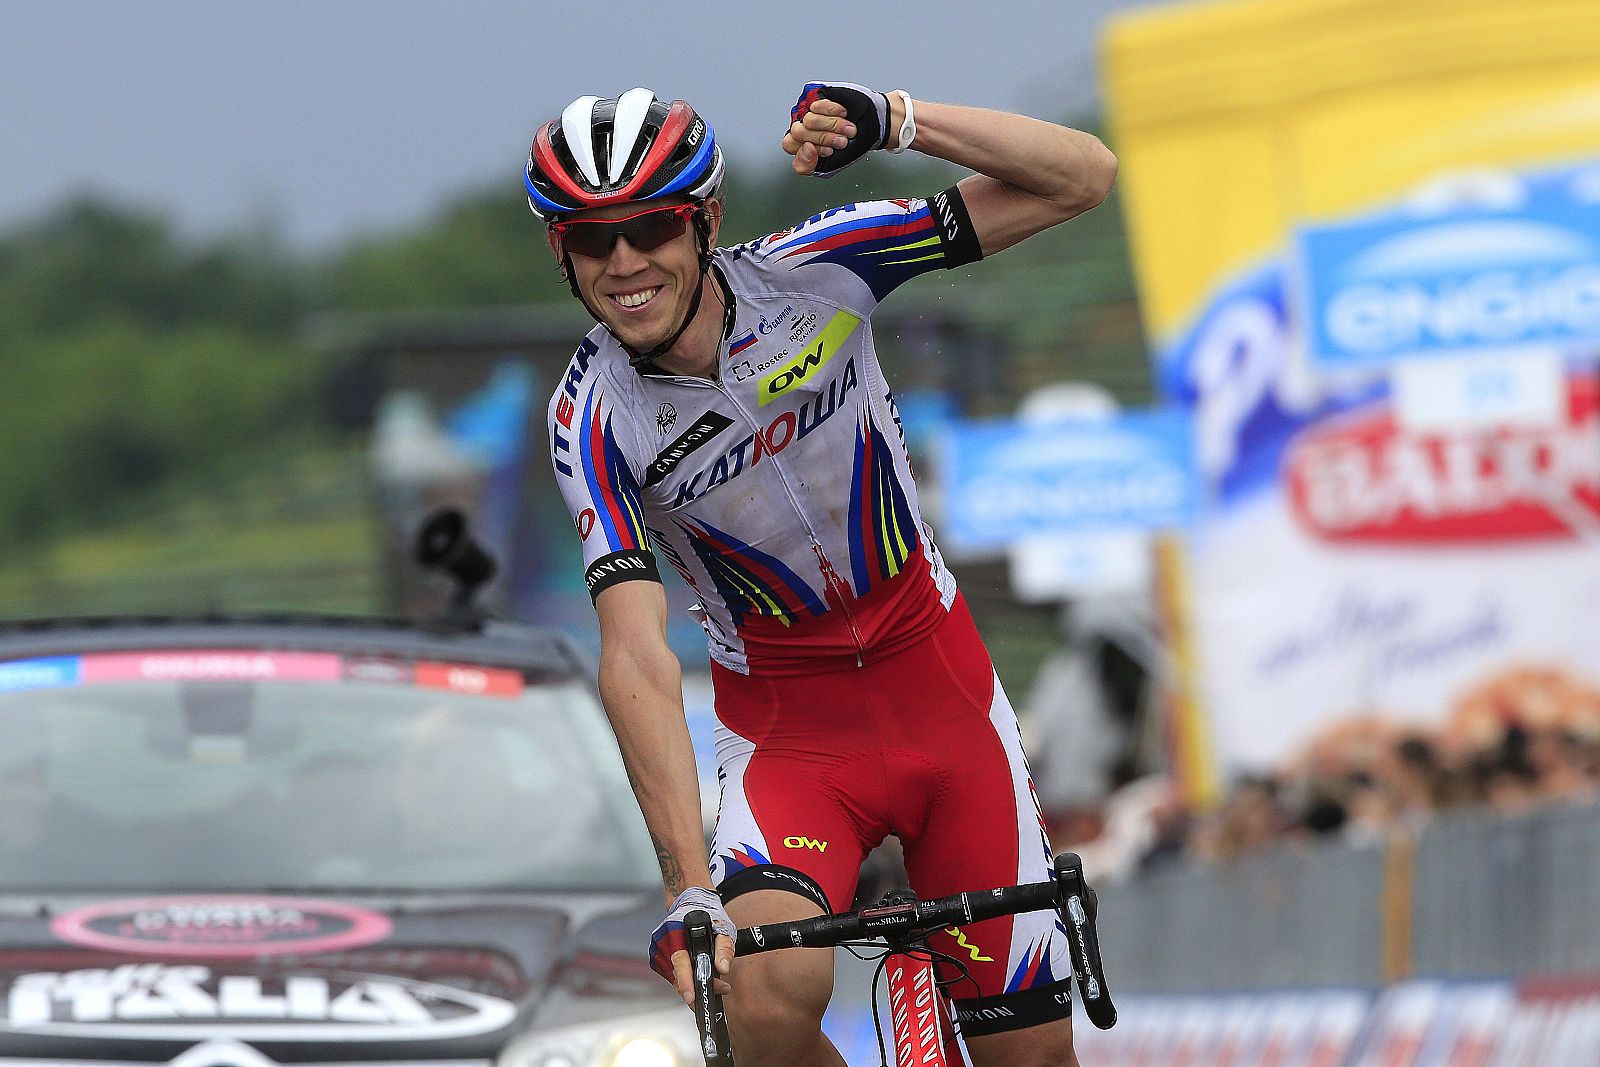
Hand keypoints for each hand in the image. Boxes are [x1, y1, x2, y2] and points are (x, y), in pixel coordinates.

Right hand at [649, 886, 734, 1005]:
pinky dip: (684, 979)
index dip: (685, 981)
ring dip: (691, 984)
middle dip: (695, 988)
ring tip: (711, 980)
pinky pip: (671, 975)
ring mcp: (658, 949)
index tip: (692, 997)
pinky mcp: (657, 957)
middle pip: (677, 975)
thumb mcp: (723, 928)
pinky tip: (695, 974)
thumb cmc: (707, 914)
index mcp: (676, 930)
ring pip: (674, 978)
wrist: (691, 901)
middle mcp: (663, 940)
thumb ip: (725, 948)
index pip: (679, 961)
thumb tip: (723, 969)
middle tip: (719, 989)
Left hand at [783, 81, 887, 176]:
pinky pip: (816, 104)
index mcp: (798, 141)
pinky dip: (834, 112)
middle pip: (798, 132)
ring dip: (834, 126)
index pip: (789, 145)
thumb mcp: (827, 167)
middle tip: (840, 139)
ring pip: (808, 119)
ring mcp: (806, 106)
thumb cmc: (850, 145)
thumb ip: (805, 166)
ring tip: (846, 127)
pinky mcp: (816, 92)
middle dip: (825, 138)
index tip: (830, 151)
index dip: (811, 150)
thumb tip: (804, 148)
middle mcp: (800, 122)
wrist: (872, 127)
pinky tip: (842, 113)